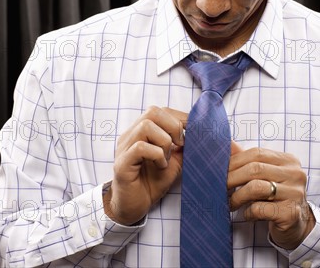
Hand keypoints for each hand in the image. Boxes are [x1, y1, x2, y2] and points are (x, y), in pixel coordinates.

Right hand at [103, 106, 186, 224]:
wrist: (133, 208)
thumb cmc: (151, 183)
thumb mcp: (173, 162)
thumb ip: (182, 147)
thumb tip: (198, 133)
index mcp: (140, 132)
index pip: (159, 111)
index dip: (179, 117)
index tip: (193, 130)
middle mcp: (130, 135)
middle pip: (152, 112)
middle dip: (173, 126)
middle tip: (179, 145)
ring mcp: (124, 148)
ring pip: (146, 126)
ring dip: (164, 142)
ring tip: (167, 158)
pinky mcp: (121, 164)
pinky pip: (140, 147)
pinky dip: (156, 155)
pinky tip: (160, 166)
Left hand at [228, 142, 315, 249]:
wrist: (298, 225)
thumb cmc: (277, 197)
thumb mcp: (265, 175)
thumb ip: (248, 160)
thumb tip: (229, 143)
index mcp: (288, 160)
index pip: (257, 153)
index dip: (235, 161)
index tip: (221, 170)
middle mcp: (295, 174)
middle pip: (255, 168)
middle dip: (233, 178)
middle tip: (221, 187)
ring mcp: (295, 194)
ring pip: (256, 188)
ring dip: (238, 196)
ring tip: (231, 203)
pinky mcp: (291, 213)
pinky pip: (260, 208)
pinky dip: (248, 212)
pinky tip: (247, 214)